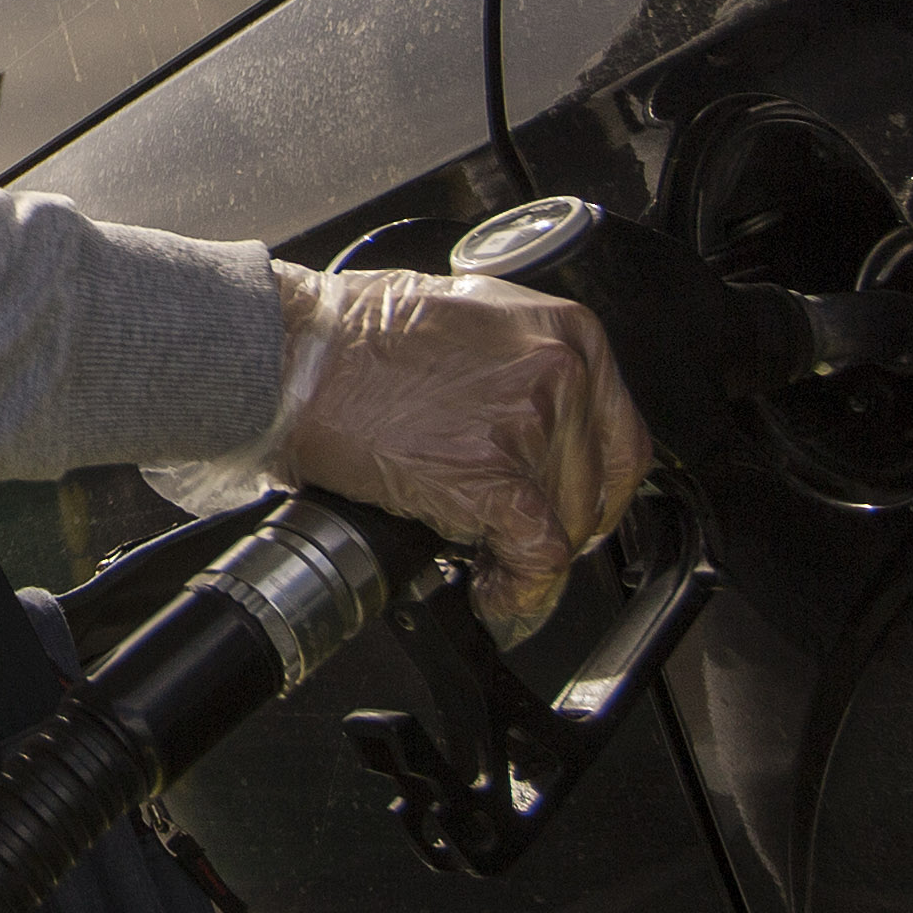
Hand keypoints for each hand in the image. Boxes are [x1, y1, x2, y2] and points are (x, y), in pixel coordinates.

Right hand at [264, 263, 648, 641]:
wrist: (293, 354)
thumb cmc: (351, 335)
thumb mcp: (470, 318)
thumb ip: (520, 367)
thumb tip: (531, 431)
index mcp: (564, 331)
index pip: (619, 437)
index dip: (594, 490)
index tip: (570, 514)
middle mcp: (560, 372)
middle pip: (596, 487)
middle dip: (558, 527)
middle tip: (515, 545)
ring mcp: (530, 424)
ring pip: (568, 526)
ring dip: (529, 560)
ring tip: (489, 567)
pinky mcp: (493, 477)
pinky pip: (537, 556)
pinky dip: (520, 591)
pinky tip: (492, 594)